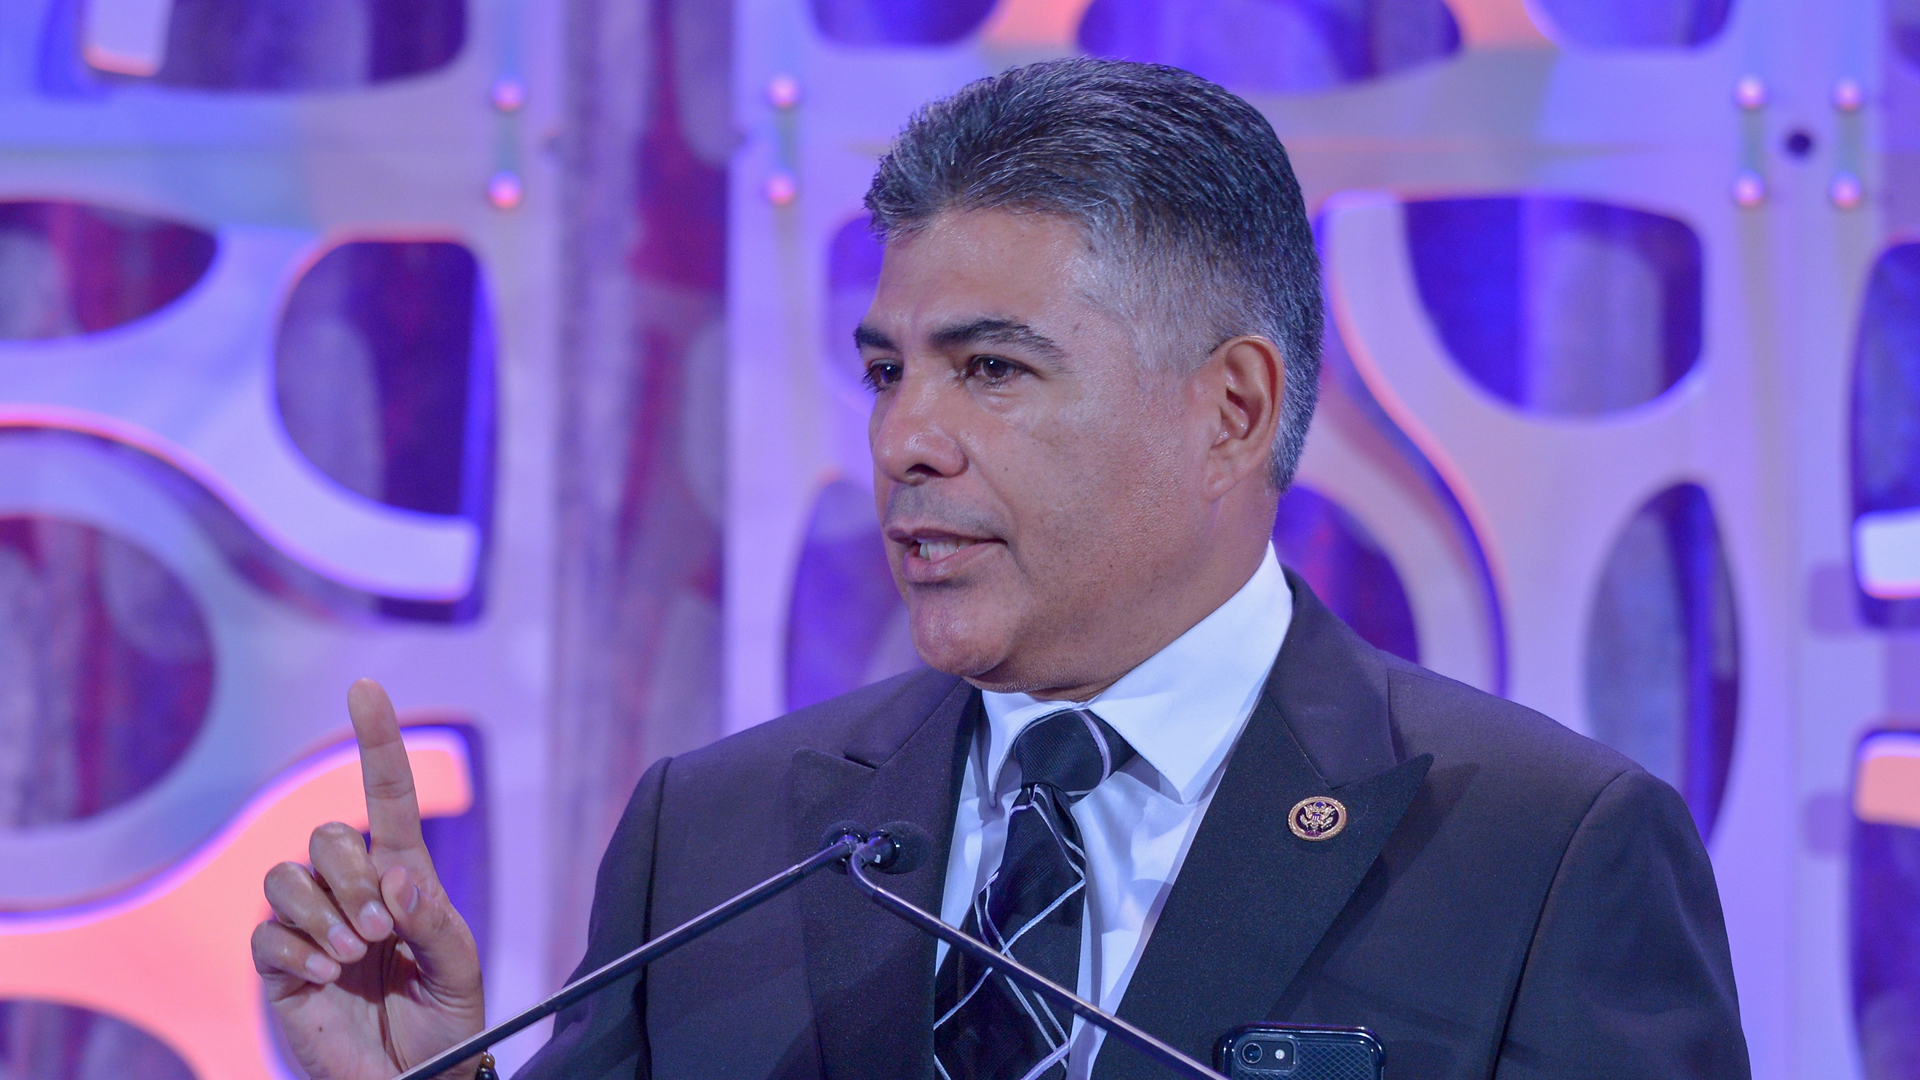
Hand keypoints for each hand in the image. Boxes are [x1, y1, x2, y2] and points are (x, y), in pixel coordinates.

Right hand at [252, 679, 485, 1079]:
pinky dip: (298, 950)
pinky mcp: (279, 967)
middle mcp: (352, 893)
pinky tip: (327, 975)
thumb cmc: (446, 1022)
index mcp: (404, 879)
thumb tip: (395, 878)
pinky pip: (267, 933)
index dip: (377, 740)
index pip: (387, 797)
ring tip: (357, 954)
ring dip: (326, 912)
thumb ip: (435, 920)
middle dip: (353, 876)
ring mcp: (312, 927)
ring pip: (289, 876)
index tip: (367, 688)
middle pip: (328, 835)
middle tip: (381, 928)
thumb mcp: (461, 968)